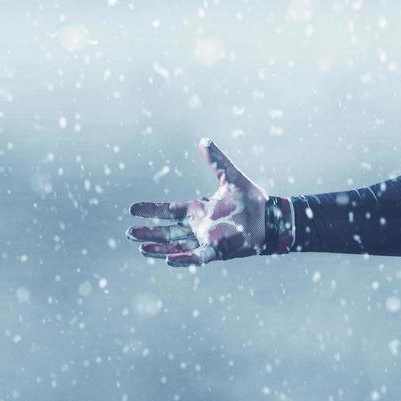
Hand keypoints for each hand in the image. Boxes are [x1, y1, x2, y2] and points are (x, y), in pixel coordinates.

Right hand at [128, 139, 267, 265]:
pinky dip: (184, 259)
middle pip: (168, 231)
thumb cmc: (251, 200)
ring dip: (160, 248)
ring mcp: (207, 240)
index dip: (151, 210)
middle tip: (130, 234)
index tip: (132, 209)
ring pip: (177, 246)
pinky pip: (198, 257)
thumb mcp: (230, 177)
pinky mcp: (218, 250)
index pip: (169, 211)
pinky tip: (168, 260)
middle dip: (149, 233)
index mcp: (199, 210)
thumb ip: (216, 161)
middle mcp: (199, 226)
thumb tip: (204, 140)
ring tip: (142, 248)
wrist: (271, 217)